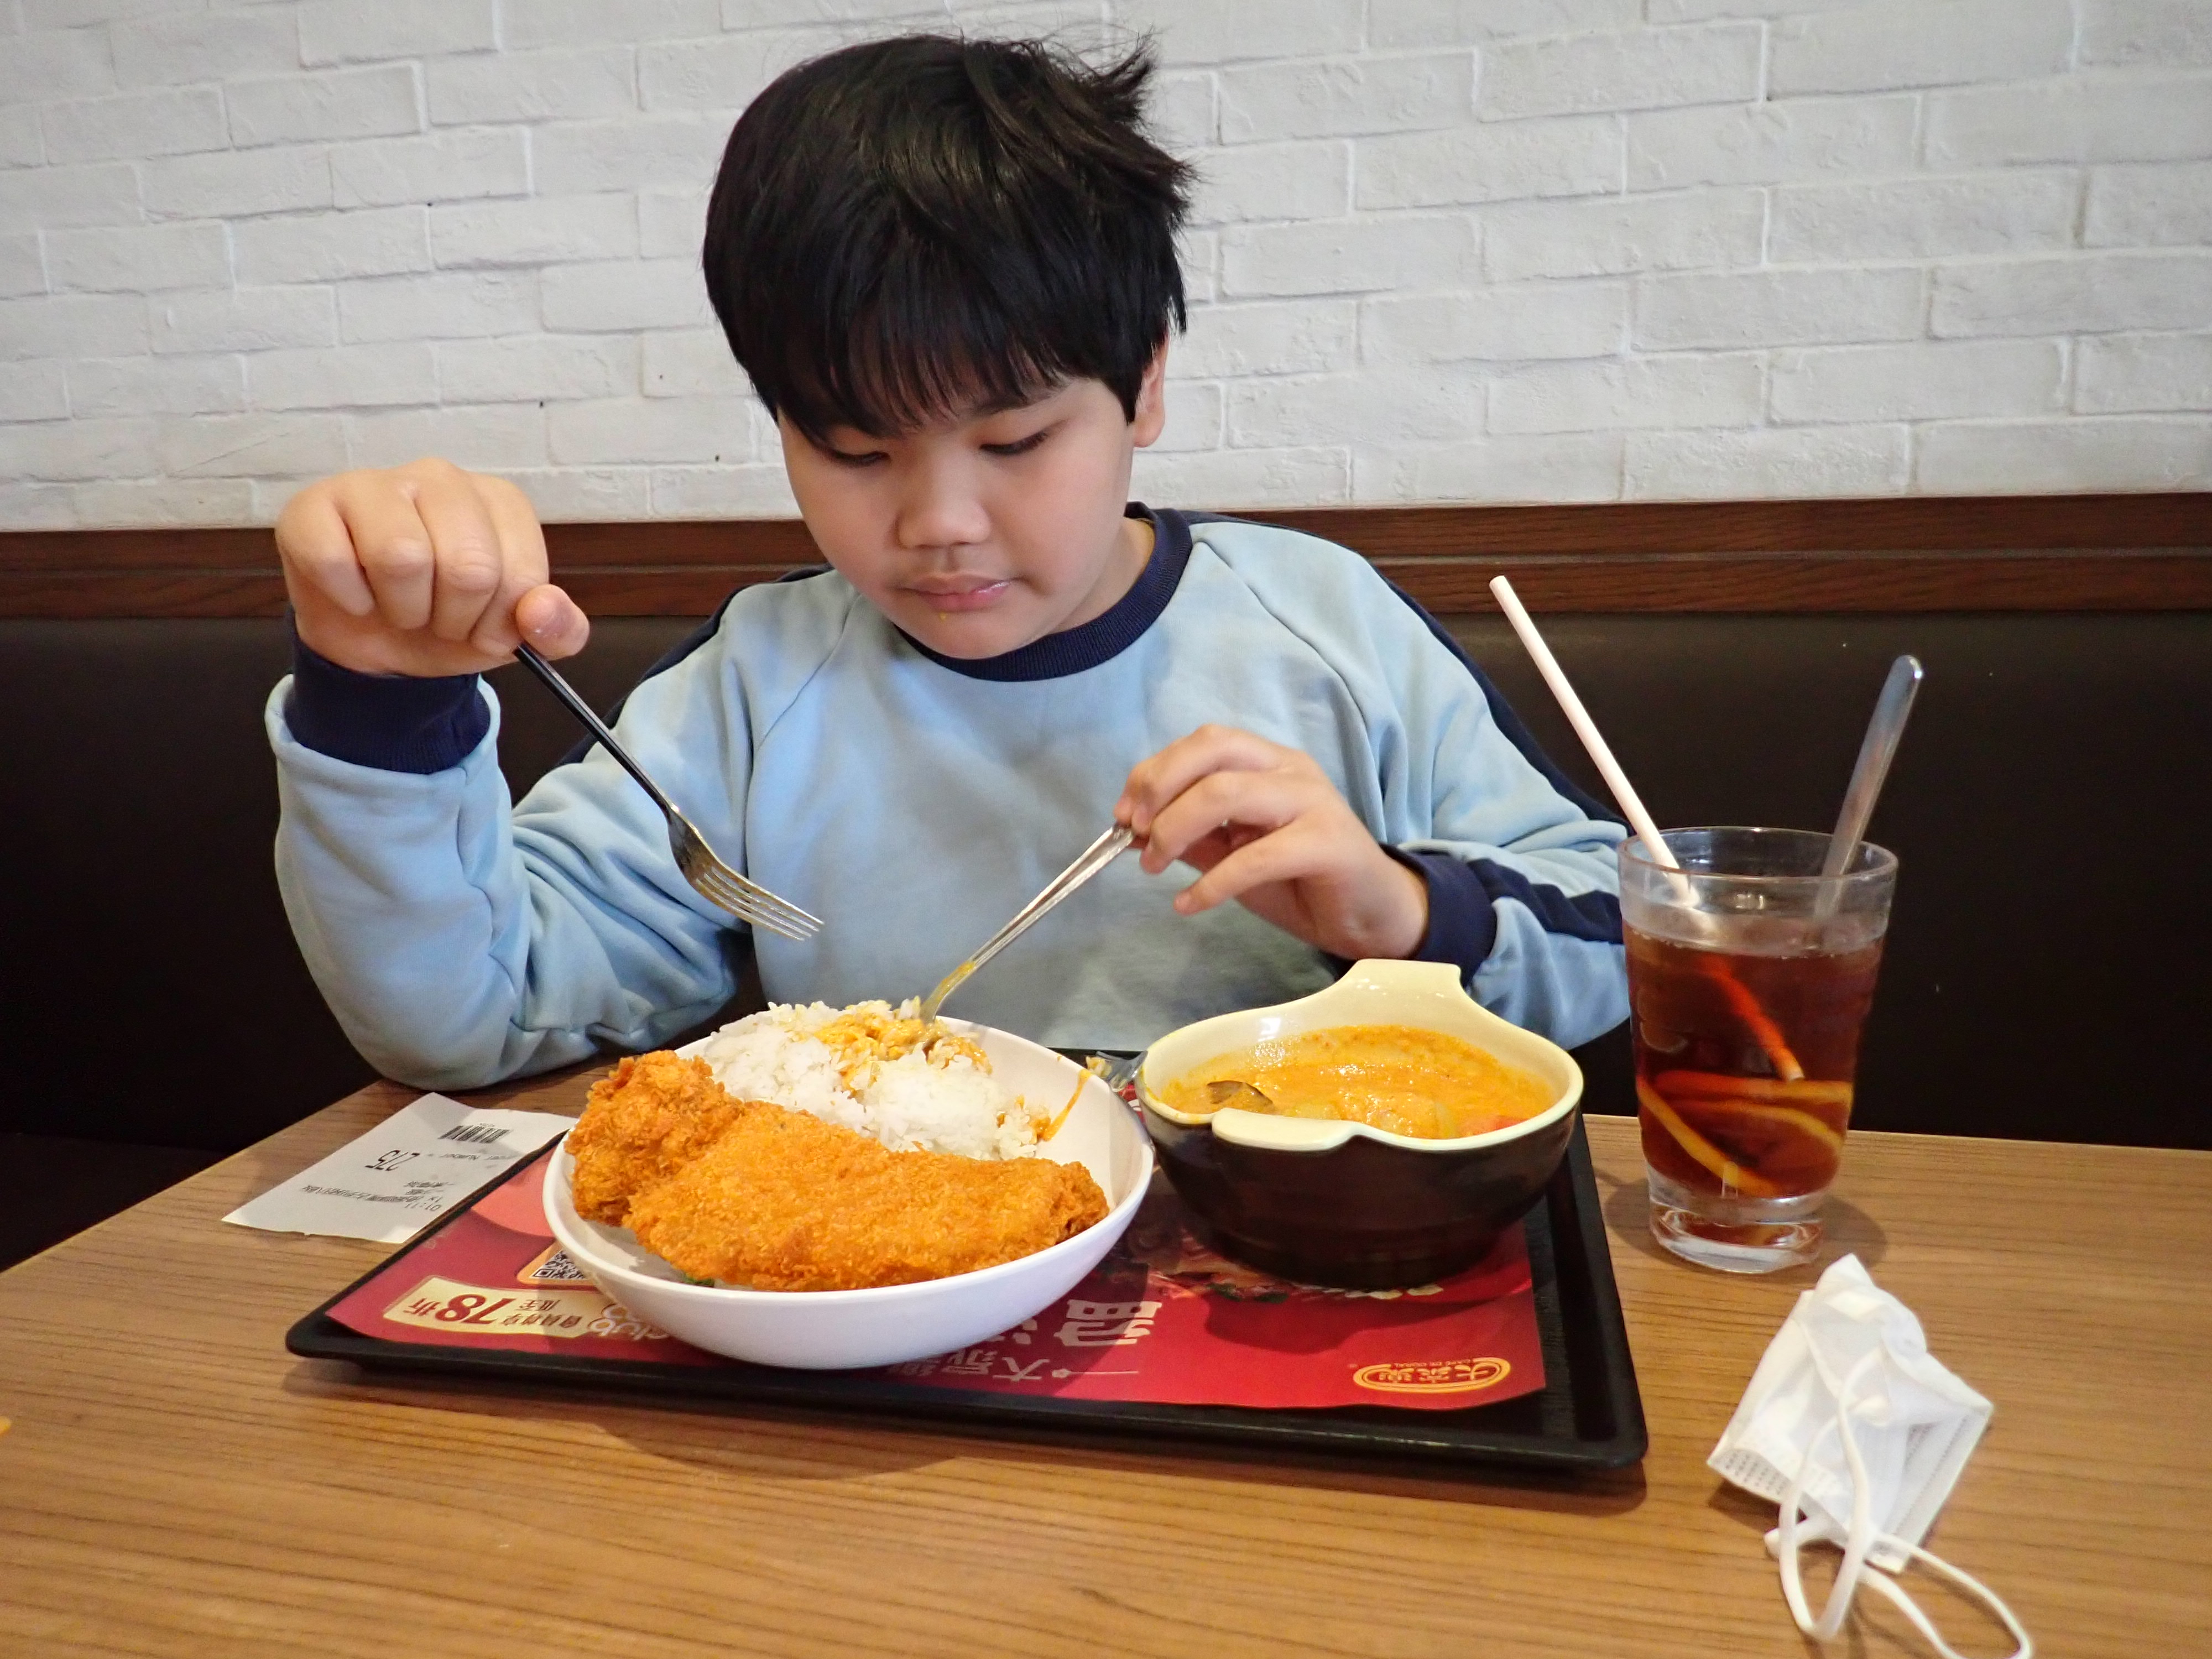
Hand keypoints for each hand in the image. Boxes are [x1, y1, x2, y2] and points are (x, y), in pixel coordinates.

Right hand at [275, 459, 588, 676]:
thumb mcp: (511, 635)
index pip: (521, 577)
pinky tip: (354, 594)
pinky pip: (335, 561)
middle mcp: (442, 478)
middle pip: (467, 568)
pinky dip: (350, 599)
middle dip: (453, 619)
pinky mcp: (314, 505)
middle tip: (436, 617)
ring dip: (402, 610)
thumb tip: (541, 613)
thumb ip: (556, 630)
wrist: (373, 641)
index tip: (480, 626)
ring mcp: (375, 483)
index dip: (498, 624)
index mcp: (500, 502)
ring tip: (397, 605)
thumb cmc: (445, 619)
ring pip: (402, 558)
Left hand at [1115, 725, 1429, 960]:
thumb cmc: (1299, 881)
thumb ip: (1192, 837)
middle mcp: (1290, 769)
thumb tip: (1133, 832)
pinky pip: (1256, 856)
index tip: (1124, 815)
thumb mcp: (1233, 854)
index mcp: (1268, 761)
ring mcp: (1312, 801)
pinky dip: (1212, 883)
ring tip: (1154, 866)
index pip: (1203, 743)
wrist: (1368, 916)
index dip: (1154, 772)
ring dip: (1176, 829)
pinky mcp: (1327, 843)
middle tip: (1136, 834)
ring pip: (1227, 792)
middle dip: (1159, 788)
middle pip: (1211, 751)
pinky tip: (1189, 904)